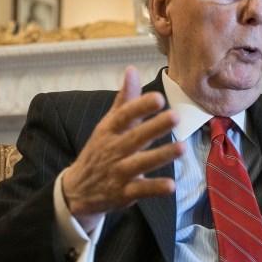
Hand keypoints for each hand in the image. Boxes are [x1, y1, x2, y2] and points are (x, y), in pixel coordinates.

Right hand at [61, 66, 184, 231]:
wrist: (78, 190)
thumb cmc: (100, 150)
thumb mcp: (108, 125)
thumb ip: (124, 100)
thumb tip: (132, 69)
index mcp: (109, 131)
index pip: (124, 116)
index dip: (140, 107)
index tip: (158, 98)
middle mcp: (113, 150)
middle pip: (135, 137)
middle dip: (155, 127)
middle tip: (175, 116)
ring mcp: (118, 172)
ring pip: (141, 163)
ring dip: (161, 155)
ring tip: (183, 148)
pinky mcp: (124, 193)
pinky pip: (141, 190)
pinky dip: (155, 188)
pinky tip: (171, 185)